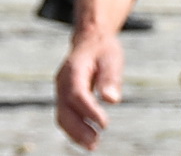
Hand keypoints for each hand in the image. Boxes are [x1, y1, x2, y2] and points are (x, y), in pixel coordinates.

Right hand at [57, 31, 124, 149]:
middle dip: (78, 129)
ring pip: (62, 117)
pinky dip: (75, 129)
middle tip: (95, 143)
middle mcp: (62, 83)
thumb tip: (113, 100)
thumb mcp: (112, 57)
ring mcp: (60, 91)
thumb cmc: (103, 49)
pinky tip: (88, 138)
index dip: (89, 111)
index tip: (104, 124)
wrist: (90, 41)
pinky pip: (66, 116)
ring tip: (93, 145)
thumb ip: (111, 78)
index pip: (78, 94)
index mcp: (73, 70)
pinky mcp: (64, 98)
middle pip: (64, 110)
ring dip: (75, 133)